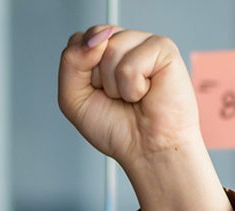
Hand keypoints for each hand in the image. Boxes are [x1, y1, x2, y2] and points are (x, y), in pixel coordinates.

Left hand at [58, 24, 231, 210]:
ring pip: (110, 50)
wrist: (146, 149)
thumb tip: (97, 37)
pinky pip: (130, 64)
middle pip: (93, 40)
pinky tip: (146, 93)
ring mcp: (144, 43)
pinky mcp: (164, 49)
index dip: (80, 71)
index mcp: (103, 51)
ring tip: (132, 95)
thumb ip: (71, 62)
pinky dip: (133, 87)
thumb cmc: (116, 128)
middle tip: (116, 96)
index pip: (78, 40)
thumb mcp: (73, 98)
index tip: (96, 91)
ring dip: (115, 85)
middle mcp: (124, 42)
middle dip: (97, 78)